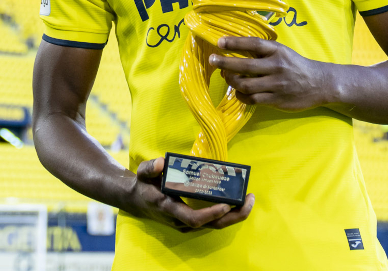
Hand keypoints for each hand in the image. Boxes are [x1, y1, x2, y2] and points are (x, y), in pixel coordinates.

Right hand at [126, 157, 254, 231]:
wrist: (137, 201)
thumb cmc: (143, 185)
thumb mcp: (142, 173)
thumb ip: (150, 168)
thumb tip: (161, 162)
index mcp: (170, 208)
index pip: (194, 219)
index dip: (211, 214)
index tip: (226, 204)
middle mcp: (181, 220)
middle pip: (212, 225)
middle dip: (233, 216)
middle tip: (250, 200)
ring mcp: (187, 223)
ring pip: (215, 225)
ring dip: (234, 215)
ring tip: (249, 199)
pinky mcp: (192, 220)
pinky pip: (213, 220)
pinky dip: (228, 212)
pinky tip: (239, 200)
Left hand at [210, 37, 336, 111]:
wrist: (319, 84)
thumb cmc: (296, 65)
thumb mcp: (283, 52)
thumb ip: (263, 51)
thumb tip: (236, 48)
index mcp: (278, 51)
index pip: (253, 44)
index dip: (235, 42)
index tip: (220, 42)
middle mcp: (276, 67)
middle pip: (245, 66)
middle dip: (225, 63)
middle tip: (213, 60)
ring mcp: (276, 85)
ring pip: (245, 85)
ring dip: (232, 80)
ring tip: (226, 76)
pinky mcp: (276, 100)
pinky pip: (252, 99)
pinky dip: (241, 95)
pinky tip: (238, 91)